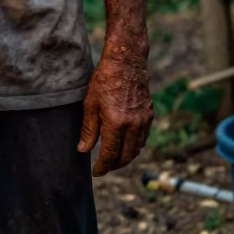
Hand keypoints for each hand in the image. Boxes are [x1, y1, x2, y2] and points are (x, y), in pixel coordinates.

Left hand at [77, 50, 153, 175]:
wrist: (126, 61)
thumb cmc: (105, 80)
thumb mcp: (90, 104)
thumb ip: (89, 130)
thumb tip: (83, 150)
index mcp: (116, 124)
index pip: (109, 155)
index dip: (102, 167)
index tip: (96, 172)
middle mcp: (133, 126)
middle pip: (125, 156)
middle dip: (114, 165)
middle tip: (104, 167)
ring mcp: (144, 121)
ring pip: (136, 149)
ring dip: (126, 157)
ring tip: (114, 158)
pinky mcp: (149, 115)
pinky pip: (143, 138)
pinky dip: (134, 145)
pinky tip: (126, 143)